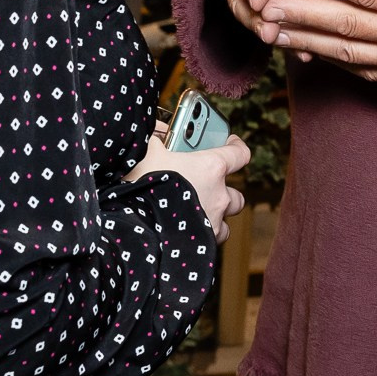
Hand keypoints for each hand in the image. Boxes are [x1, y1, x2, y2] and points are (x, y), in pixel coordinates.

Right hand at [132, 132, 252, 242]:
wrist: (137, 227)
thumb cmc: (144, 186)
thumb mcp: (146, 154)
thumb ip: (156, 139)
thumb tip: (156, 132)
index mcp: (211, 168)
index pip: (239, 154)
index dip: (236, 147)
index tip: (231, 144)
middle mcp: (219, 196)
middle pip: (237, 194)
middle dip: (225, 191)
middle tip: (208, 187)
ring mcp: (214, 221)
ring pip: (226, 219)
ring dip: (217, 215)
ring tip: (199, 211)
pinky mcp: (205, 243)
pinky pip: (213, 239)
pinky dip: (204, 233)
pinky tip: (187, 230)